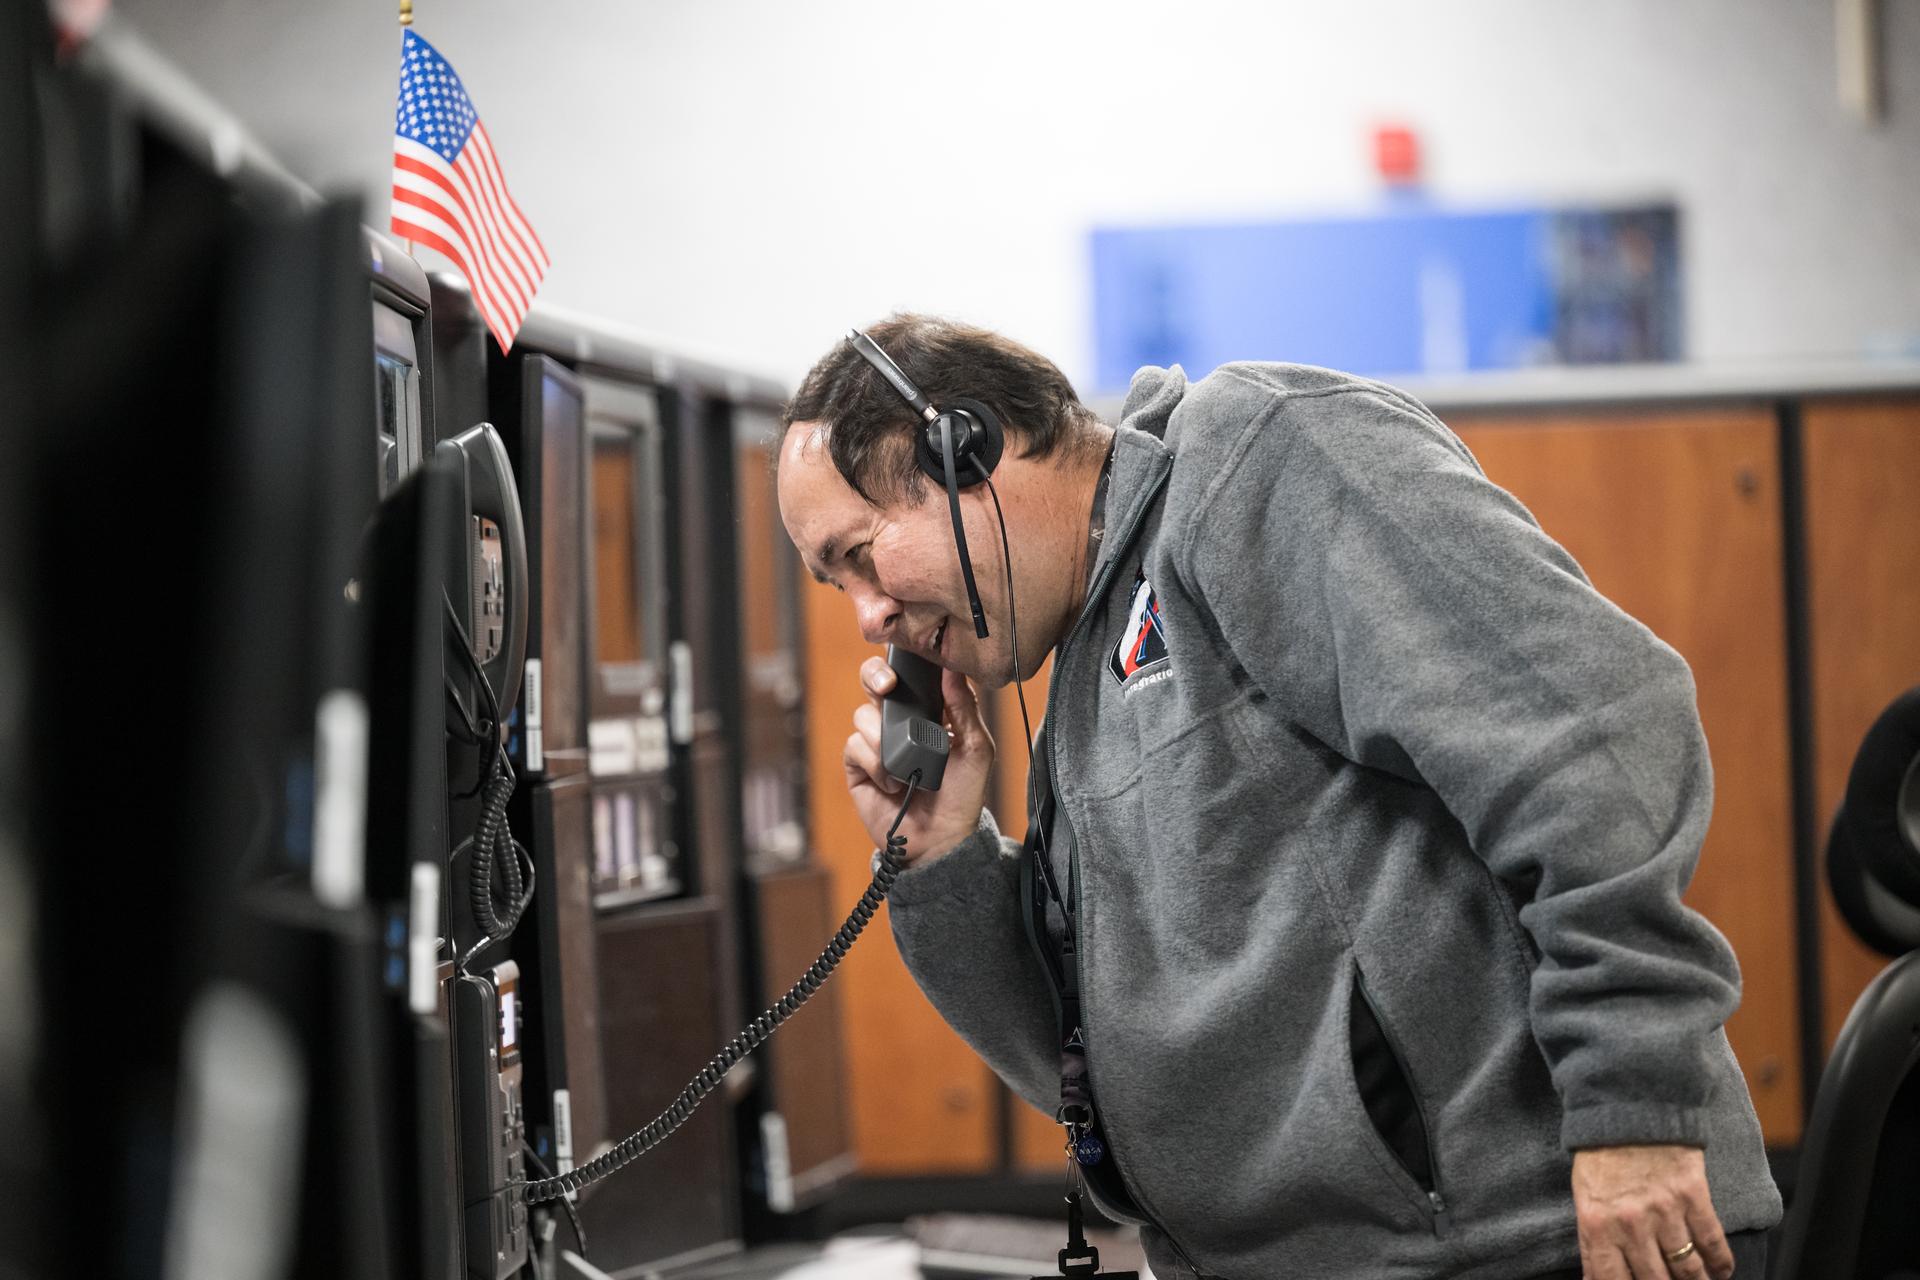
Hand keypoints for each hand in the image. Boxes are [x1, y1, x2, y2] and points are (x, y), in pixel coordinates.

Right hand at [842, 656, 995, 865]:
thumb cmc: (963, 794)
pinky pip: (855, 746)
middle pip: (873, 680)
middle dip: (875, 675)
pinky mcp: (858, 765)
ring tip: (906, 765)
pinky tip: (892, 782)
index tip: (909, 659)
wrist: (941, 839)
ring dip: (884, 737)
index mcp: (927, 710)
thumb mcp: (976, 748)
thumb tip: (952, 669)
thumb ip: (964, 707)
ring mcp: (876, 742)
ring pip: (863, 714)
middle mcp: (898, 721)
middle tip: (888, 688)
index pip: (909, 674)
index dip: (903, 660)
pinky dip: (875, 763)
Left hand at [1572, 1145, 1734, 1278]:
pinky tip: (1721, 1273)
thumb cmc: (1602, 1157)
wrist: (1628, 1109)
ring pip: (1688, 1270)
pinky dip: (1721, 1264)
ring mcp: (1663, 1211)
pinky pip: (1713, 1242)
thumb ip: (1594, 1243)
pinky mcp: (1692, 1196)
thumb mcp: (1585, 1199)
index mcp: (1596, 1225)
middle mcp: (1629, 1224)